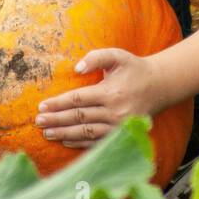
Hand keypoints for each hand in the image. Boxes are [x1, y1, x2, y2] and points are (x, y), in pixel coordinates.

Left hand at [34, 49, 162, 148]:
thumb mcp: (117, 56)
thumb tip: (76, 68)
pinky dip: (80, 143)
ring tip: (47, 133)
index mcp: (111, 92)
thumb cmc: (134, 69)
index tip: (42, 106)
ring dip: (64, 133)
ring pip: (86, 132)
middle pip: (79, 117)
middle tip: (38, 121)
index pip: (78, 99)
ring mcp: (118, 126)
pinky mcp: (121, 134)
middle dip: (56, 120)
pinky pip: (97, 141)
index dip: (59, 103)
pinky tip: (65, 141)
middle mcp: (114, 111)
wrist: (159, 86)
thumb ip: (96, 57)